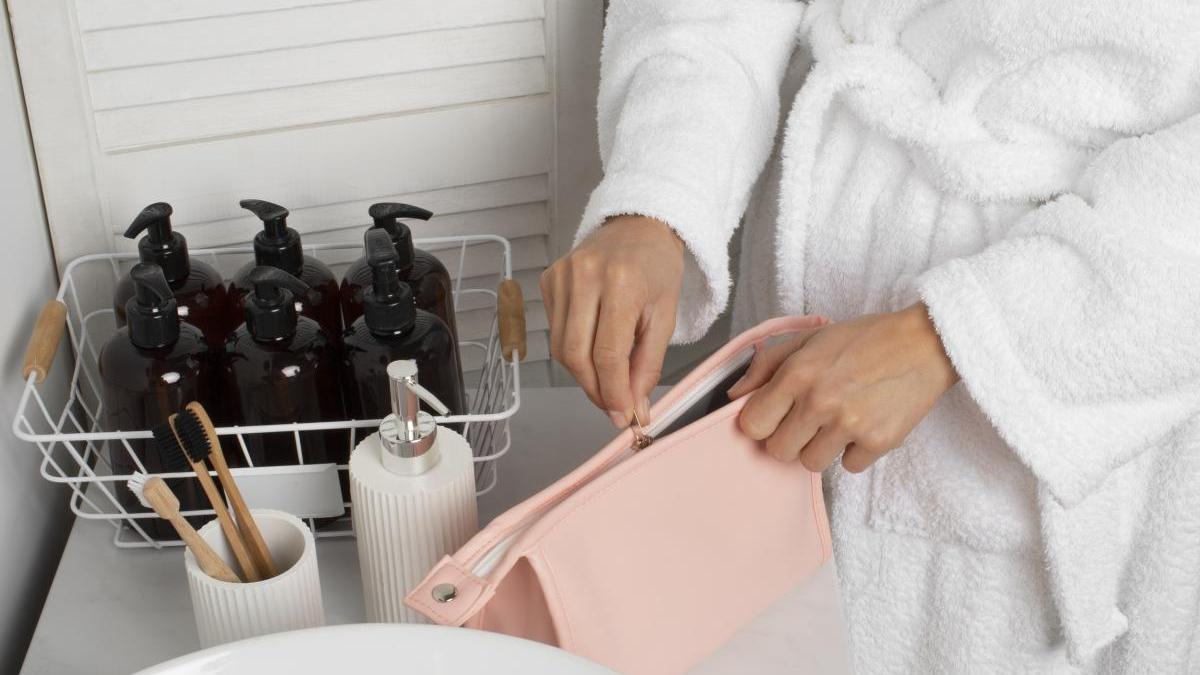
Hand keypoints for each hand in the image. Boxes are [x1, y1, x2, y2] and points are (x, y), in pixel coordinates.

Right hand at [541, 215, 684, 426]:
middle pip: (577, 355)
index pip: (607, 353)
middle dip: (595, 390)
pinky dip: (574, 350)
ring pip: (562, 348)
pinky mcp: (548, 280)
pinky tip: (594, 346)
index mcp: (621, 283)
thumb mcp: (665, 316)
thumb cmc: (657, 268)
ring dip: (584, 375)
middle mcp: (585, 276)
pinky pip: (555, 331)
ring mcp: (562, 276)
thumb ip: (647, 365)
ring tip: (607, 380)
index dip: (613, 392)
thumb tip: (633, 408)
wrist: (639, 225)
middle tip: (613, 406)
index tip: (622, 415)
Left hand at [727, 304, 958, 471]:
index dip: (762, 422)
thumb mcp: (809, 339)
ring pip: (811, 464)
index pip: (752, 425)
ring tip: (838, 421)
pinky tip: (865, 425)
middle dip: (789, 438)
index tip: (776, 415)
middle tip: (809, 419)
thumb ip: (766, 365)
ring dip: (821, 448)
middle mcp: (820, 402)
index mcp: (797, 374)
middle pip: (779, 451)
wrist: (925, 343)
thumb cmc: (864, 339)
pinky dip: (855, 452)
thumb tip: (734, 396)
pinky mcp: (879, 442)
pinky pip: (849, 467)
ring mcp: (850, 425)